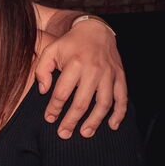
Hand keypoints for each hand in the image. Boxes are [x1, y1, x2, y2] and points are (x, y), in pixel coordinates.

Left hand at [35, 20, 127, 138]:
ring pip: (103, 103)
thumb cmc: (69, 44)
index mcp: (74, 64)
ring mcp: (109, 74)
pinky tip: (112, 125)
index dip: (54, 108)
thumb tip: (43, 91)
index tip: (49, 119)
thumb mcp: (50, 51)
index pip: (62, 92)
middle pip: (81, 102)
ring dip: (94, 121)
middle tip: (63, 134)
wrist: (95, 31)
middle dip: (71, 120)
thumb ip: (42, 70)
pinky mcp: (120, 76)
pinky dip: (119, 113)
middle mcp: (93, 70)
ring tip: (85, 133)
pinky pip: (122, 98)